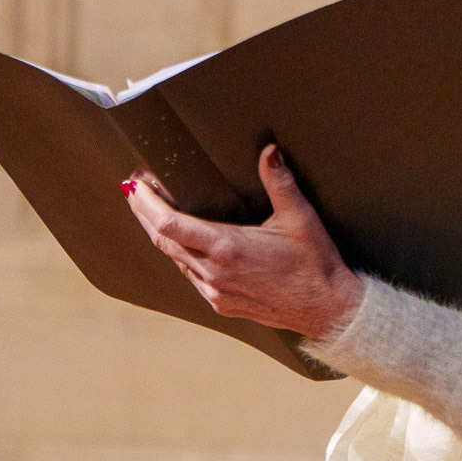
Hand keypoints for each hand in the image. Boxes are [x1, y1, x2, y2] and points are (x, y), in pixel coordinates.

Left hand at [123, 145, 362, 341]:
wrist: (328, 309)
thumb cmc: (315, 263)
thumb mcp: (300, 217)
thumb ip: (280, 181)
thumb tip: (269, 151)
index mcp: (228, 248)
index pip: (170, 224)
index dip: (146, 204)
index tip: (135, 185)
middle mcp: (215, 272)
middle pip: (162, 240)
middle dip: (144, 213)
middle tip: (133, 189)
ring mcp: (216, 292)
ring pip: (174, 259)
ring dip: (160, 234)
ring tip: (152, 210)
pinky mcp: (222, 304)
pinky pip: (190, 277)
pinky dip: (179, 256)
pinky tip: (181, 244)